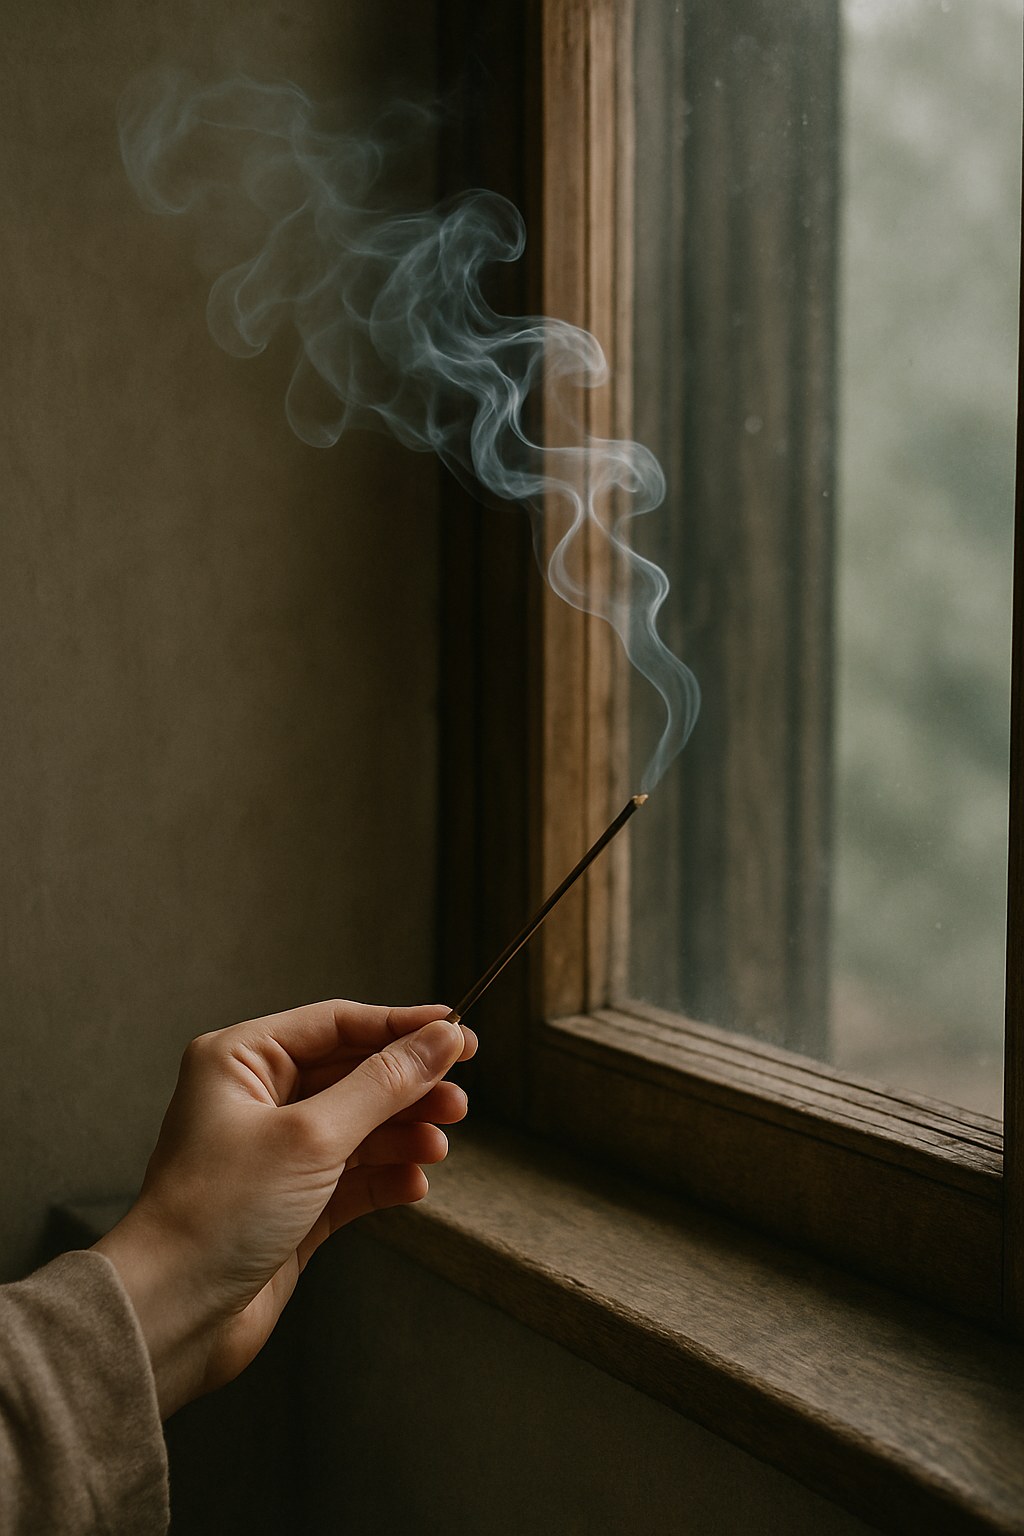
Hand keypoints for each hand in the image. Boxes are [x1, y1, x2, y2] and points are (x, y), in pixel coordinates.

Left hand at [94, 999, 475, 1416]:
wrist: (174, 1316)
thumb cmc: (218, 1213)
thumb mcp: (312, 1136)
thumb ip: (384, 1084)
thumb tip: (441, 1039)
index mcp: (241, 1060)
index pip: (337, 1024)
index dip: (401, 1026)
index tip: (458, 1032)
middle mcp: (256, 1099)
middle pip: (353, 1074)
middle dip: (408, 1088)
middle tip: (458, 1099)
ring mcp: (275, 1154)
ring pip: (359, 1127)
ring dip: (403, 1134)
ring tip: (439, 1146)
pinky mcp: (292, 1206)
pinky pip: (353, 1178)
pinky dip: (386, 1178)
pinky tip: (414, 1184)